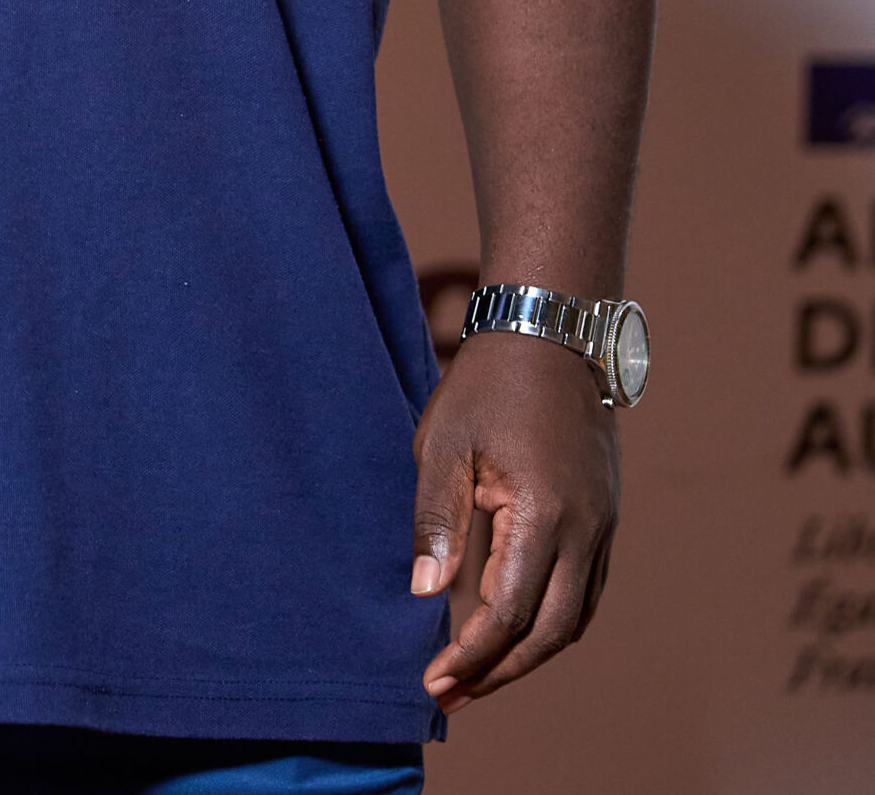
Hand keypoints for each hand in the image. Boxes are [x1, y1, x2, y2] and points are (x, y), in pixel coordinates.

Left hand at [409, 331, 619, 712]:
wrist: (550, 333)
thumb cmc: (488, 383)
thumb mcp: (445, 443)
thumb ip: (436, 519)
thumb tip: (425, 595)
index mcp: (546, 513)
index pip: (511, 611)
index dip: (472, 654)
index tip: (434, 681)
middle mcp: (587, 530)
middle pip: (551, 632)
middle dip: (500, 672)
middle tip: (450, 696)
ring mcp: (603, 526)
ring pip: (575, 619)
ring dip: (528, 654)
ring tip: (476, 676)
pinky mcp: (604, 518)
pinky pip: (585, 592)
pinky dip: (552, 623)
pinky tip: (514, 631)